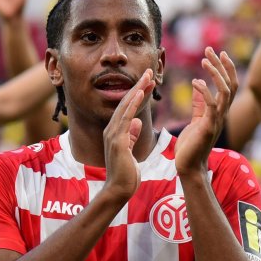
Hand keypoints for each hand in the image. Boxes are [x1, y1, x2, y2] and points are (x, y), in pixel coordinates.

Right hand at [101, 69, 153, 201]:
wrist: (119, 189)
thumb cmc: (126, 173)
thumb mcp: (130, 151)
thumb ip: (131, 136)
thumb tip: (136, 122)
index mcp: (115, 132)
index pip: (128, 108)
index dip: (138, 93)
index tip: (148, 82)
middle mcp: (111, 130)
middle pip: (126, 102)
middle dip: (138, 86)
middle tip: (148, 71)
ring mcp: (113, 135)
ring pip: (125, 106)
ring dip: (137, 90)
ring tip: (147, 76)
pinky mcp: (117, 141)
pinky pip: (125, 118)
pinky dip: (132, 104)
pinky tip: (140, 93)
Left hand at [174, 49, 237, 176]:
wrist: (189, 167)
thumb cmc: (191, 145)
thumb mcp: (196, 119)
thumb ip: (199, 103)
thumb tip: (198, 85)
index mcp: (219, 111)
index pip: (228, 85)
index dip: (225, 68)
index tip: (217, 53)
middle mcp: (221, 114)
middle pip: (230, 84)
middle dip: (221, 65)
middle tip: (211, 50)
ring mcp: (216, 120)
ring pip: (225, 92)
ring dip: (216, 74)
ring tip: (204, 61)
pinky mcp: (208, 127)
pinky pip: (211, 106)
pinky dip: (205, 92)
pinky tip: (196, 81)